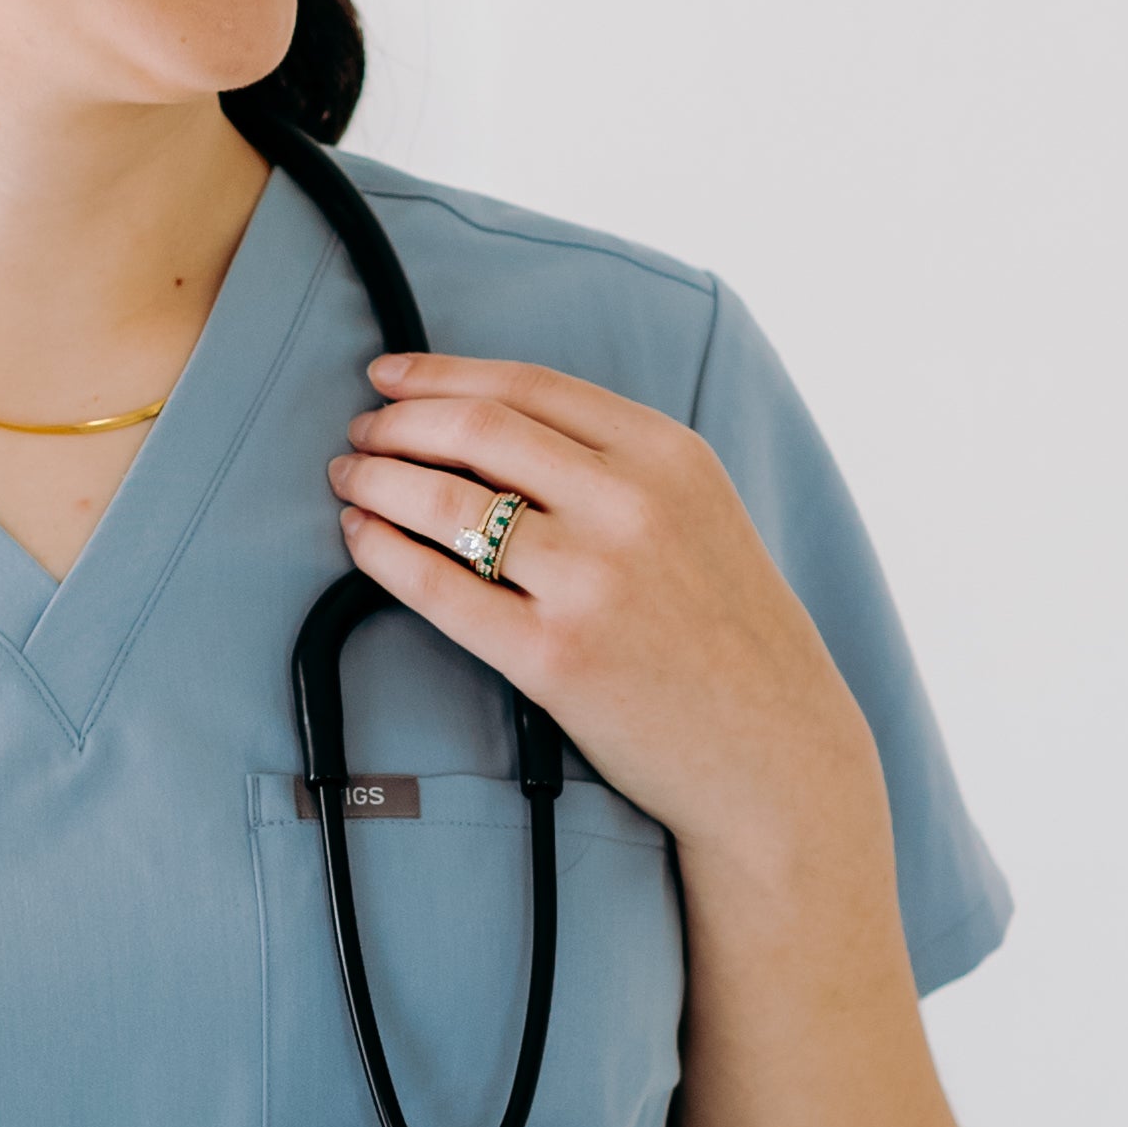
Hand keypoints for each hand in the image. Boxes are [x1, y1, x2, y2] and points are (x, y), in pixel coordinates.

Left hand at [328, 350, 879, 895]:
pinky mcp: (553, 657)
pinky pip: (435, 587)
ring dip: (378, 480)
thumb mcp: (699, 513)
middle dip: (397, 424)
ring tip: (351, 480)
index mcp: (669, 454)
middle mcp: (631, 504)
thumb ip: (616, 464)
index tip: (388, 378)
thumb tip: (488, 427)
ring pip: (445, 501)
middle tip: (360, 435)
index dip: (440, 374)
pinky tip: (360, 538)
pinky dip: (381, 551)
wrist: (776, 752)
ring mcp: (590, 581)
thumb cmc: (730, 635)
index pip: (526, 387)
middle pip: (475, 430)